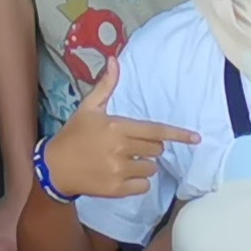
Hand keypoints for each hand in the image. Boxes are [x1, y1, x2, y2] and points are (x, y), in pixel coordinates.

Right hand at [39, 57, 191, 200]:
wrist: (55, 167)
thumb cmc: (74, 135)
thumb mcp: (88, 108)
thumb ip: (106, 86)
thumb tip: (114, 60)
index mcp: (117, 127)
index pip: (156, 131)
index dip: (178, 135)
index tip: (196, 138)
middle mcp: (121, 149)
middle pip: (156, 149)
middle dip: (148, 147)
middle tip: (129, 146)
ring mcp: (119, 171)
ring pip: (151, 169)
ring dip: (143, 165)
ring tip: (122, 161)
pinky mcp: (117, 189)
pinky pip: (143, 186)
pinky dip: (137, 182)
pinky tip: (121, 176)